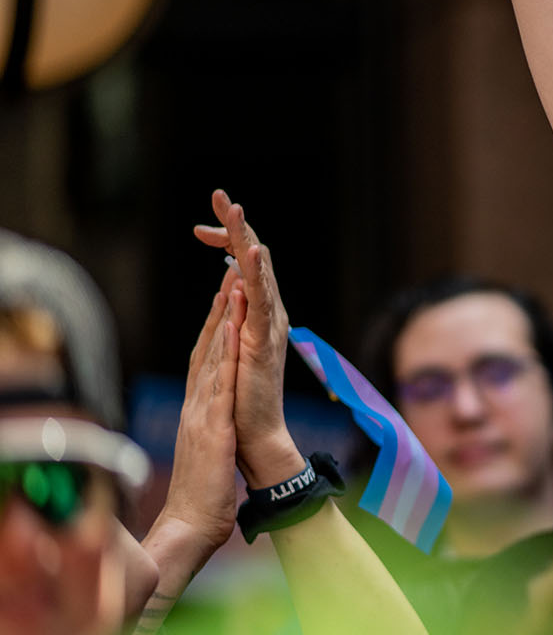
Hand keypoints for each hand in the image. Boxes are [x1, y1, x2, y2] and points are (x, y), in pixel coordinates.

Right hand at [159, 275, 245, 549]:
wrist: (191, 525)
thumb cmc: (203, 492)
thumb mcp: (209, 451)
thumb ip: (210, 429)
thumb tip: (216, 418)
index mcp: (197, 411)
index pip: (205, 363)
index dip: (213, 329)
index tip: (224, 299)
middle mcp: (194, 407)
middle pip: (204, 352)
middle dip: (216, 314)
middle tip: (227, 277)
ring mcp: (199, 416)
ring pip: (210, 361)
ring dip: (220, 324)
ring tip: (230, 288)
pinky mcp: (210, 430)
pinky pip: (218, 387)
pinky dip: (223, 358)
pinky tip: (231, 334)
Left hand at [193, 190, 303, 488]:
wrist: (256, 439)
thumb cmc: (243, 402)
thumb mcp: (232, 352)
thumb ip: (233, 320)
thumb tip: (229, 290)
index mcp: (258, 317)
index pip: (242, 269)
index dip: (226, 243)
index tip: (201, 229)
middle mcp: (268, 316)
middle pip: (253, 260)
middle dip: (235, 226)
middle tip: (220, 196)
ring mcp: (267, 328)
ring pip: (259, 274)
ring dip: (246, 239)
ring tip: (237, 210)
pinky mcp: (263, 343)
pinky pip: (261, 303)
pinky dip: (256, 276)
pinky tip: (249, 253)